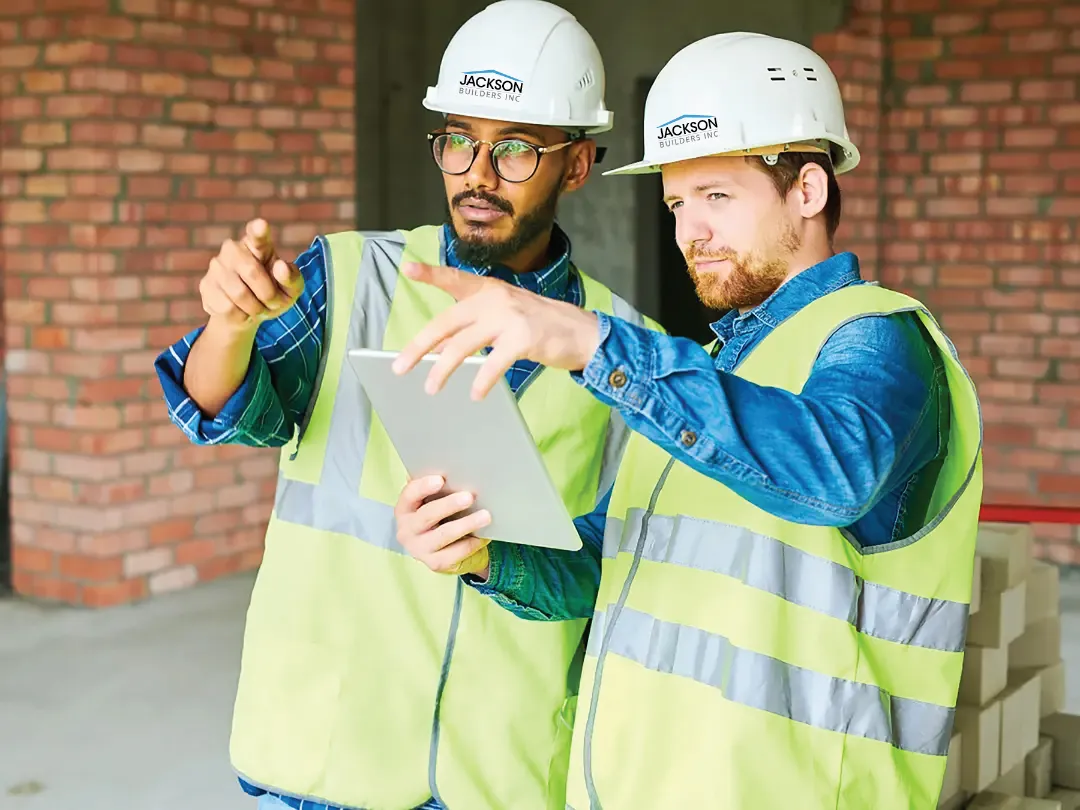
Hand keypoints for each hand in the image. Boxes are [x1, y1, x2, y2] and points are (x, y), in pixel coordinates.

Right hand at [199, 218, 304, 334]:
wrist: (247, 313)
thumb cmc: (273, 293)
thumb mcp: (291, 289)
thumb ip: (292, 277)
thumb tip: (280, 267)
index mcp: (259, 245)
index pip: (257, 234)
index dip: (259, 230)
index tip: (262, 225)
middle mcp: (233, 249)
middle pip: (252, 273)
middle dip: (268, 295)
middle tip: (273, 302)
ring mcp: (216, 266)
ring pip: (239, 294)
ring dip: (256, 309)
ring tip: (258, 308)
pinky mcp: (205, 285)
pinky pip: (227, 308)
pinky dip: (241, 317)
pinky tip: (241, 311)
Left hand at [391, 262, 600, 399]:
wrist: (581, 333)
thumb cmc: (538, 327)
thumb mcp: (503, 320)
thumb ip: (473, 329)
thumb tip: (440, 349)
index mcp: (488, 291)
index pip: (455, 280)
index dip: (431, 274)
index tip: (408, 269)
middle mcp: (495, 299)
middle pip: (448, 322)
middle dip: (420, 346)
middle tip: (400, 366)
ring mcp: (510, 316)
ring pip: (464, 344)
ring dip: (443, 368)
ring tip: (431, 387)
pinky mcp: (524, 337)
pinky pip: (494, 362)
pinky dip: (482, 380)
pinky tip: (475, 394)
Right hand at [395, 474, 492, 577]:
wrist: (442, 551)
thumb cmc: (438, 518)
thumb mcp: (432, 502)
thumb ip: (436, 488)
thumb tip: (454, 470)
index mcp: (404, 510)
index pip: (409, 495)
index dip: (423, 487)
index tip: (440, 479)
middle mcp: (407, 530)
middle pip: (427, 515)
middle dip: (449, 505)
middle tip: (468, 496)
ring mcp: (419, 549)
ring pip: (444, 535)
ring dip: (466, 524)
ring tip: (485, 516)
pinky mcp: (435, 563)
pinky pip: (456, 552)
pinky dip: (472, 543)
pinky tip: (484, 535)